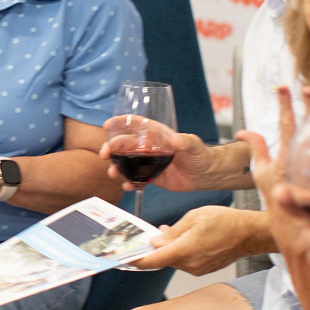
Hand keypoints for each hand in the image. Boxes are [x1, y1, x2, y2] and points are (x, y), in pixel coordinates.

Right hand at [102, 128, 216, 191]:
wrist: (205, 174)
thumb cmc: (201, 155)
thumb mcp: (194, 145)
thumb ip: (186, 141)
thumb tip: (177, 139)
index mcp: (157, 135)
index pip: (136, 125)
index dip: (121, 123)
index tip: (107, 125)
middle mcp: (149, 147)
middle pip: (125, 145)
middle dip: (112, 148)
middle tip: (104, 154)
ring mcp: (148, 162)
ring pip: (126, 163)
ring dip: (117, 167)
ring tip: (112, 173)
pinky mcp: (151, 177)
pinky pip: (135, 179)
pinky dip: (129, 183)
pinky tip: (127, 186)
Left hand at [123, 205, 259, 274]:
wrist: (250, 234)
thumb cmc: (226, 222)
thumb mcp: (194, 217)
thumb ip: (173, 231)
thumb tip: (156, 240)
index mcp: (184, 251)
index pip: (153, 261)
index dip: (136, 261)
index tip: (124, 259)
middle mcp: (190, 264)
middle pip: (163, 260)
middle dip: (155, 249)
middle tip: (150, 235)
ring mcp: (198, 269)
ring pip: (175, 260)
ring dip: (170, 248)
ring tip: (171, 231)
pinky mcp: (205, 269)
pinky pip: (186, 261)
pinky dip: (181, 251)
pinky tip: (185, 238)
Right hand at [242, 85, 309, 249]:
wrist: (294, 239)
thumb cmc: (277, 207)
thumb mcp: (260, 177)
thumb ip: (256, 151)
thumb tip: (244, 132)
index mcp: (280, 162)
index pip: (282, 127)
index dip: (282, 105)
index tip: (282, 87)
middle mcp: (298, 168)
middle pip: (306, 132)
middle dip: (307, 107)